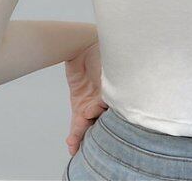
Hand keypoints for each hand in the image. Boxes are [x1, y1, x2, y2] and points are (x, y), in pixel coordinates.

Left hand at [64, 40, 107, 155]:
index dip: (110, 122)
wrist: (84, 44)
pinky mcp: (80, 105)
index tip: (100, 122)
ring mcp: (92, 105)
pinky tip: (72, 145)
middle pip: (103, 123)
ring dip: (83, 138)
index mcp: (119, 94)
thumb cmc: (104, 54)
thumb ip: (107, 90)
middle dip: (97, 136)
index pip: (118, 113)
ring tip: (76, 147)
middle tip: (90, 147)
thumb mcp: (110, 72)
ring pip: (89, 126)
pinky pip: (77, 123)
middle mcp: (107, 102)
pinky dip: (75, 134)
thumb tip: (99, 107)